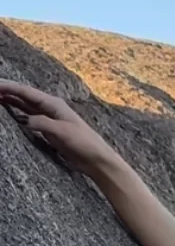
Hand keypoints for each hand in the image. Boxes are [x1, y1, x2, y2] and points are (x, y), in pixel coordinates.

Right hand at [0, 81, 115, 174]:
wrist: (96, 158)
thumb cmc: (84, 143)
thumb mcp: (62, 132)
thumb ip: (43, 124)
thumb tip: (25, 120)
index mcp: (53, 104)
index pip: (26, 92)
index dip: (9, 87)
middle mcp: (50, 108)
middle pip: (24, 96)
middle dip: (7, 91)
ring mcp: (49, 118)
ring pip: (25, 105)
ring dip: (11, 100)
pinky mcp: (49, 129)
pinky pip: (29, 117)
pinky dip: (18, 112)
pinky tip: (10, 112)